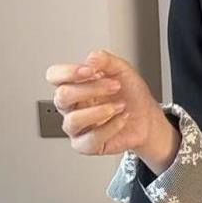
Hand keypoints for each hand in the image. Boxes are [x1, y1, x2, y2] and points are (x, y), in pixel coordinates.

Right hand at [45, 49, 163, 156]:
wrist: (147, 118)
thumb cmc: (131, 95)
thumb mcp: (123, 70)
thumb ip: (106, 61)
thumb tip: (91, 58)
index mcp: (75, 85)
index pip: (54, 76)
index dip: (68, 72)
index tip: (90, 71)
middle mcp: (71, 106)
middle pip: (62, 96)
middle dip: (91, 89)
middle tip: (115, 86)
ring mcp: (76, 127)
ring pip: (73, 120)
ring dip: (100, 111)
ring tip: (120, 105)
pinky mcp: (86, 144)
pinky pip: (89, 139)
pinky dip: (110, 127)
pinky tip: (121, 118)